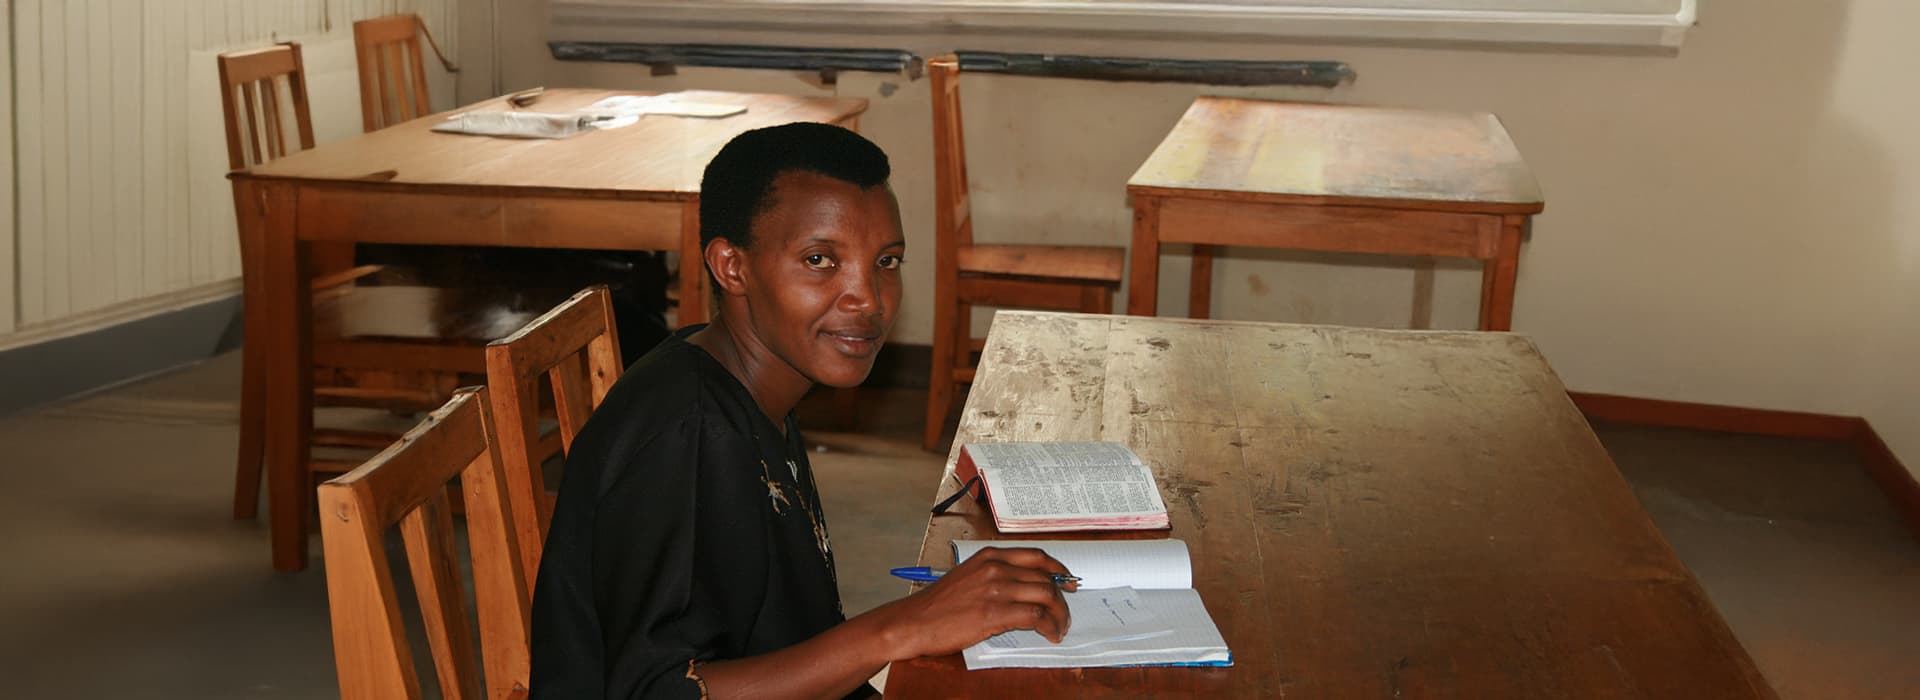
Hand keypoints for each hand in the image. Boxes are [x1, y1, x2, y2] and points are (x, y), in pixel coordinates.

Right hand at [865, 547, 1076, 660]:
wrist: (913, 621)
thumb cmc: (938, 605)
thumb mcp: (968, 577)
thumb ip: (996, 576)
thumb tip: (1025, 587)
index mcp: (990, 556)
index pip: (1037, 556)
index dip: (1059, 569)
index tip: (1068, 581)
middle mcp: (996, 568)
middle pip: (1046, 577)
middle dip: (1063, 597)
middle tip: (1066, 612)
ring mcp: (996, 589)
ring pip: (1046, 596)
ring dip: (1060, 614)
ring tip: (1060, 627)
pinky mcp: (995, 613)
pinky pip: (1036, 617)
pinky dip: (1050, 627)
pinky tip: (1050, 635)